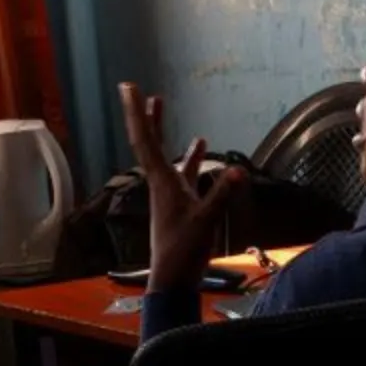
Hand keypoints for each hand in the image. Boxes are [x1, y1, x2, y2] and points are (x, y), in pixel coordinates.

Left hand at [119, 82, 243, 289]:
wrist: (173, 279)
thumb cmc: (183, 251)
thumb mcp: (205, 221)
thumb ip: (221, 194)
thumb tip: (237, 170)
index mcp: (161, 182)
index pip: (145, 140)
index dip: (138, 112)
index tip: (128, 87)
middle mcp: (161, 183)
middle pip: (149, 141)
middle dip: (144, 115)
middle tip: (137, 89)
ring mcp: (170, 192)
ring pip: (165, 153)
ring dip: (162, 129)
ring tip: (161, 104)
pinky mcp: (181, 203)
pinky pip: (184, 172)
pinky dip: (190, 156)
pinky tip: (200, 145)